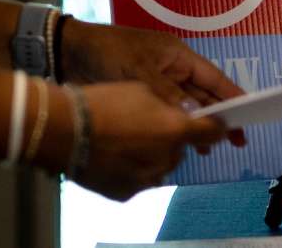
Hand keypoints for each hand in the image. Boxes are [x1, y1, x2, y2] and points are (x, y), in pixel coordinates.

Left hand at [61, 20, 247, 148]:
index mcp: (177, 56)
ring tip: (206, 148)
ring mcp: (158, 82)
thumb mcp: (139, 70)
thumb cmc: (107, 52)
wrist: (70, 52)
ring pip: (185, 106)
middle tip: (233, 141)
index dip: (232, 96)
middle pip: (203, 95)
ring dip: (196, 124)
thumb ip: (167, 94)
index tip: (248, 115)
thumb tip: (192, 115)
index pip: (213, 78)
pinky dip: (175, 125)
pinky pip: (167, 112)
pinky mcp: (142, 95)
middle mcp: (172, 69)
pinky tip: (177, 141)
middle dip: (217, 116)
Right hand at [73, 81, 226, 200]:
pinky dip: (134, 168)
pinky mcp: (128, 193)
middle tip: (149, 124)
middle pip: (181, 148)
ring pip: (161, 165)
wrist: (64, 129)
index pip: (212, 132)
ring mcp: (148, 179)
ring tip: (127, 138)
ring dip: (153, 154)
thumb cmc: (102, 102)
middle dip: (172, 137)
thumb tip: (184, 114)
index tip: (217, 123)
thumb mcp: (142, 89)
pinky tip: (115, 154)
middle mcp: (167, 158)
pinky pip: (140, 179)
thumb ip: (170, 104)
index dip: (216, 126)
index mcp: (175, 129)